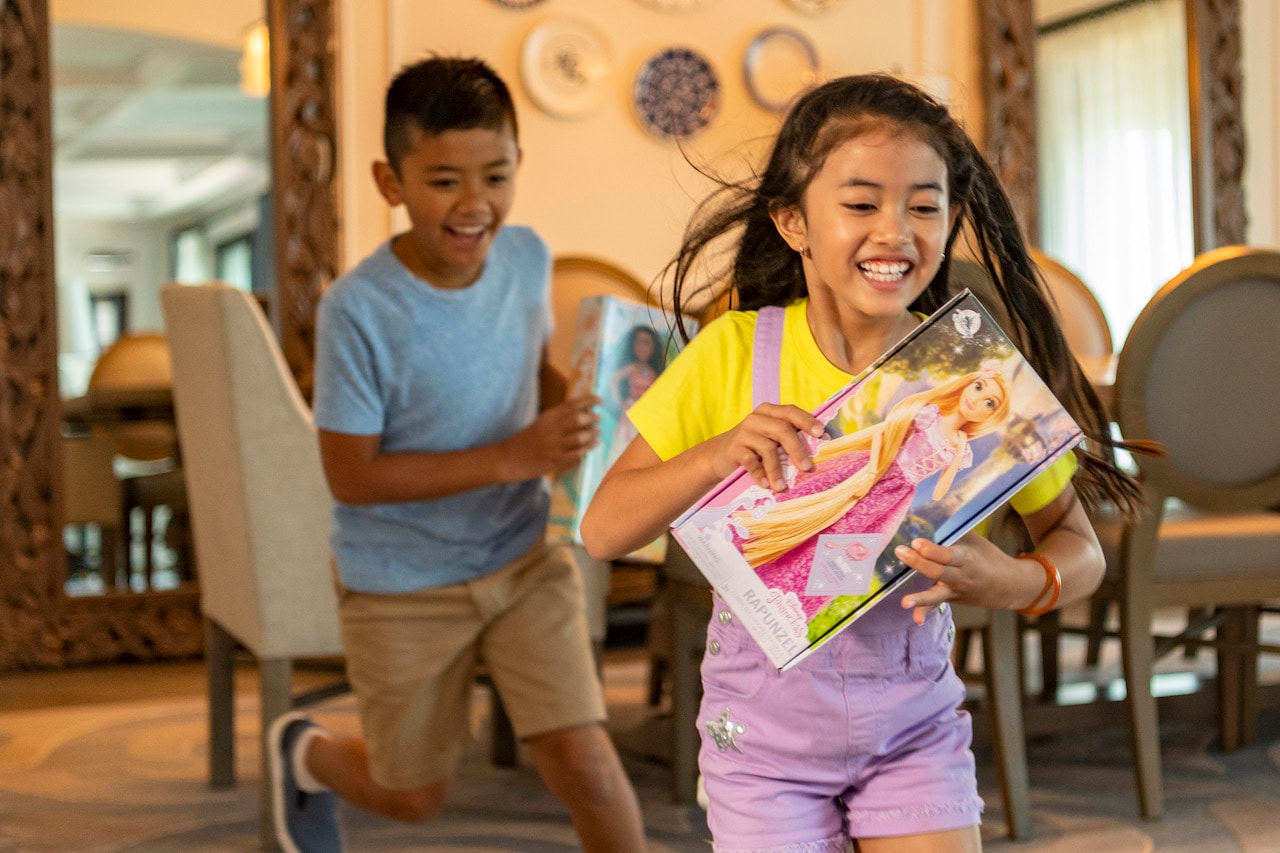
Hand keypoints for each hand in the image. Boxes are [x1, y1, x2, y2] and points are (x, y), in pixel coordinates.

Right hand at [505, 394, 600, 479]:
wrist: (508, 459)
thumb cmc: (525, 441)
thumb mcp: (540, 424)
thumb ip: (558, 419)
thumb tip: (581, 414)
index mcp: (547, 417)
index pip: (571, 404)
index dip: (588, 400)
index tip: (599, 399)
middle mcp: (551, 429)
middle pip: (578, 418)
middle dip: (592, 418)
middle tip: (598, 418)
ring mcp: (554, 445)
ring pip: (580, 437)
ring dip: (591, 435)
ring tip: (596, 433)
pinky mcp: (555, 460)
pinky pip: (576, 454)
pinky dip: (586, 450)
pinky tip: (590, 448)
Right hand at [707, 403, 825, 491]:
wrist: (720, 456)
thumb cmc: (754, 447)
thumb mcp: (771, 437)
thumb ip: (790, 437)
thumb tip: (822, 445)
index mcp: (769, 412)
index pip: (791, 411)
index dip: (807, 421)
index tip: (821, 434)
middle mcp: (757, 419)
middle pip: (782, 429)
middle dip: (797, 448)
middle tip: (807, 467)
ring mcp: (744, 433)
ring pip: (767, 448)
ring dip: (777, 469)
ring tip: (782, 486)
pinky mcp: (734, 448)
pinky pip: (751, 462)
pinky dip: (760, 474)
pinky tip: (766, 485)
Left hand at [895, 533, 1012, 624]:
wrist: (1009, 585)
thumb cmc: (987, 556)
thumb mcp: (974, 540)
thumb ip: (952, 530)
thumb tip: (930, 508)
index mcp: (967, 558)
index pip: (948, 555)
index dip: (932, 550)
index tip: (916, 541)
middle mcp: (961, 576)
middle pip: (938, 572)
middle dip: (919, 562)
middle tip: (900, 551)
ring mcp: (955, 590)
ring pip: (937, 594)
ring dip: (920, 598)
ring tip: (904, 602)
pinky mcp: (950, 598)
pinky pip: (937, 606)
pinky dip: (925, 612)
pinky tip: (916, 620)